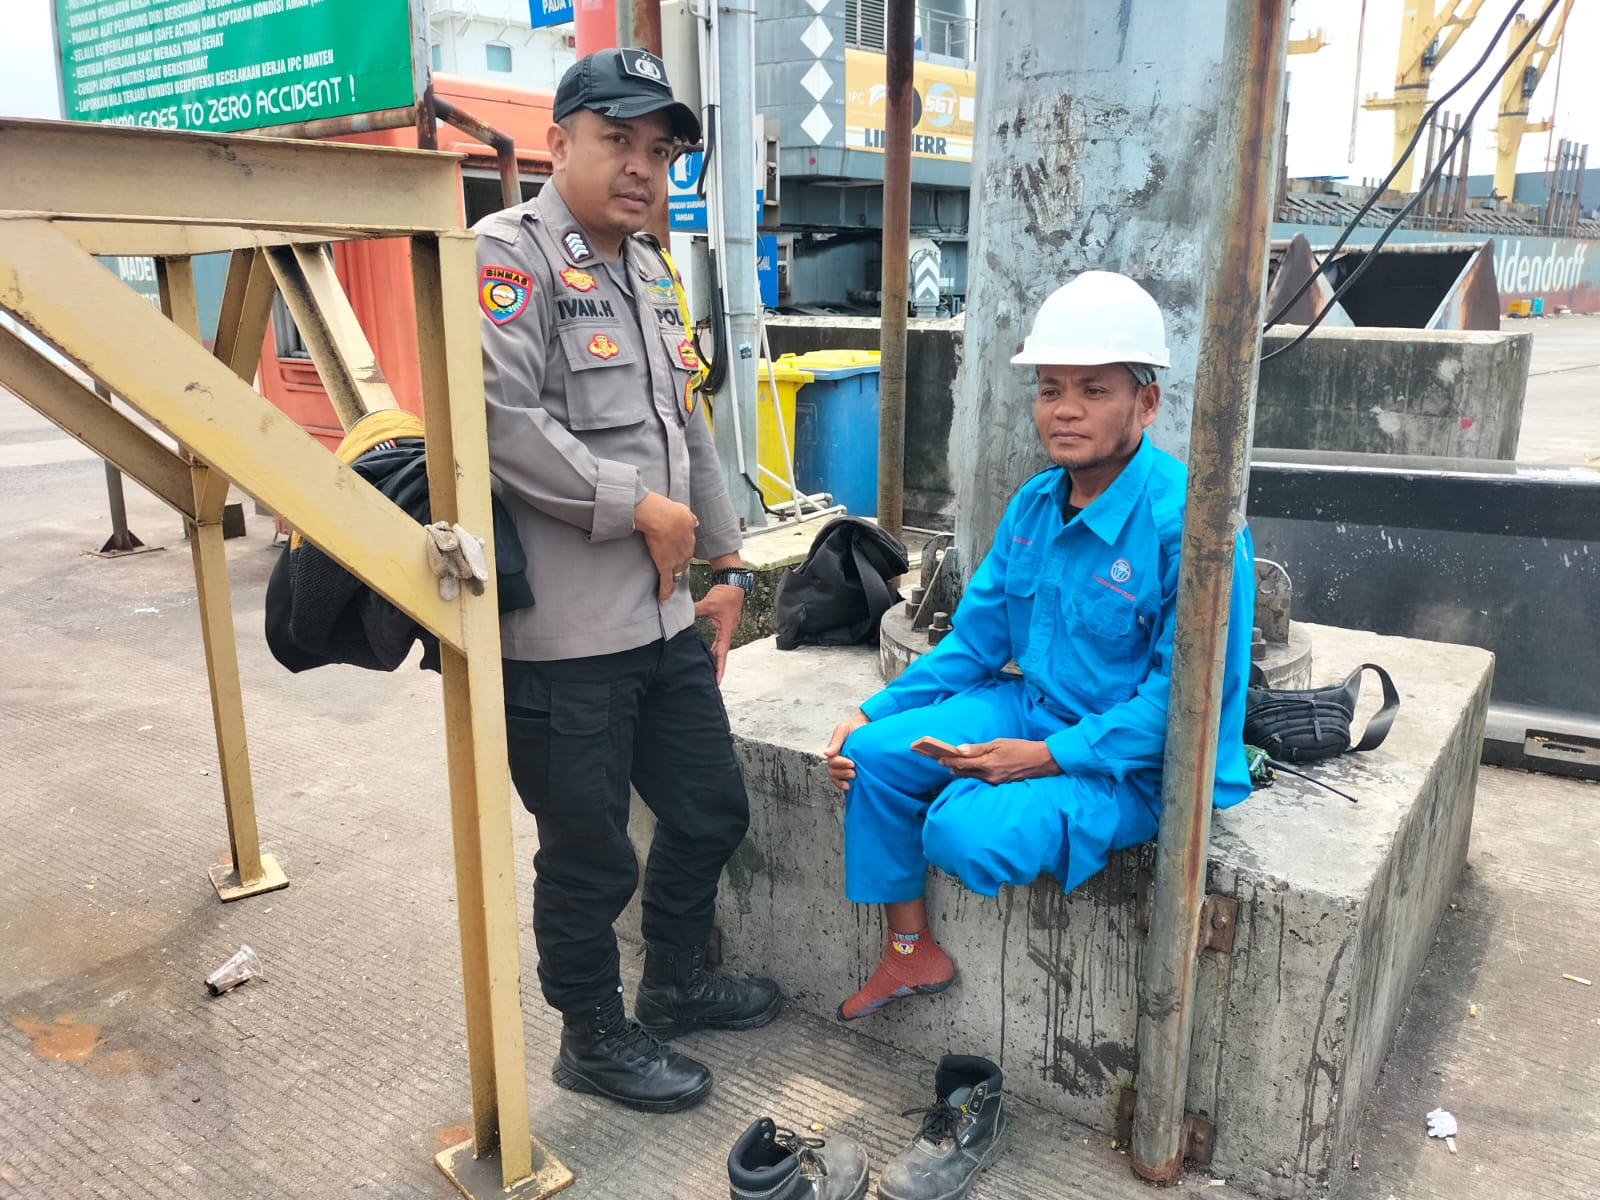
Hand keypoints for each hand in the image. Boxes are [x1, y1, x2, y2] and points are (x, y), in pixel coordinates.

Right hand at [634, 491, 698, 601]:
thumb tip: (694, 522)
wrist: (662, 518)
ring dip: (672, 580)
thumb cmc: (670, 511)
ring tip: (668, 586)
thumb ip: (689, 519)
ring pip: (676, 573)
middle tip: (672, 569)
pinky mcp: (665, 566)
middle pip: (684, 562)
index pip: (688, 549)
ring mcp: (675, 560)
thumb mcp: (684, 511)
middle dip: (679, 566)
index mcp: (690, 538)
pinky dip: (664, 591)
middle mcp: (685, 552)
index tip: (679, 554)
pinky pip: (666, 582)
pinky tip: (663, 598)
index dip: (683, 552)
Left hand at [694, 584, 743, 682]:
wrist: (734, 584)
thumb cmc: (726, 594)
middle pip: (721, 654)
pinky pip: (718, 640)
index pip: (722, 654)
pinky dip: (713, 649)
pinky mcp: (722, 624)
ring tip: (708, 670)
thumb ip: (694, 610)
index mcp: (726, 631)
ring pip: (719, 648)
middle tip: (710, 681)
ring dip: (714, 659)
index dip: (719, 668)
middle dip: (716, 667)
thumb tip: (679, 614)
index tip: (717, 680)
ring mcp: (725, 629)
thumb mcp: (709, 603)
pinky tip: (707, 653)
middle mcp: (727, 632)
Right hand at [823, 709, 871, 792]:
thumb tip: (826, 753)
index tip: (851, 763)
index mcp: (834, 752)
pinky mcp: (852, 770)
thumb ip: (835, 741)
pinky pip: (845, 782)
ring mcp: (844, 767)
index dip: (840, 765)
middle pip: (833, 773)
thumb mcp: (843, 729)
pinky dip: (844, 788)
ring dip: (843, 782)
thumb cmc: (854, 727)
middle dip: (842, 774)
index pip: (832, 763)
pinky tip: (850, 792)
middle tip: (853, 773)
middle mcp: (838, 760)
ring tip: (853, 780)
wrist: (867, 726)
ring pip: (837, 778)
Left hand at [941, 738, 1061, 784]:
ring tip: (952, 768)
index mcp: (988, 764)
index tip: (939, 758)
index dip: (949, 761)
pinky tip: (970, 771)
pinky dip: (973, 775)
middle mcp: (989, 776)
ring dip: (962, 772)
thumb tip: (960, 749)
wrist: (1040, 761)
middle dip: (953, 767)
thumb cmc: (1020, 748)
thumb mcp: (998, 743)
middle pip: (965, 773)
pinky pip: (982, 780)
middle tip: (942, 762)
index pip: (962, 763)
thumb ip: (978, 748)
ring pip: (972, 778)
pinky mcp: (999, 784)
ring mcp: (994, 782)